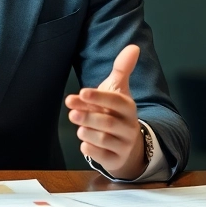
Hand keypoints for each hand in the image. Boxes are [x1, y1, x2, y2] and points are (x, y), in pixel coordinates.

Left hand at [65, 44, 146, 179]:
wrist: (128, 145)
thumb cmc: (117, 114)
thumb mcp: (119, 91)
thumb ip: (123, 69)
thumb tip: (134, 46)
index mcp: (129, 108)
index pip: (116, 101)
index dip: (99, 97)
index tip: (81, 93)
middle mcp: (129, 127)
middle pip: (107, 122)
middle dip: (88, 117)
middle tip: (72, 113)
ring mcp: (124, 145)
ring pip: (103, 140)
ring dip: (87, 133)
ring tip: (79, 127)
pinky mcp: (116, 160)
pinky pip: (101, 156)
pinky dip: (90, 150)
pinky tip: (85, 143)